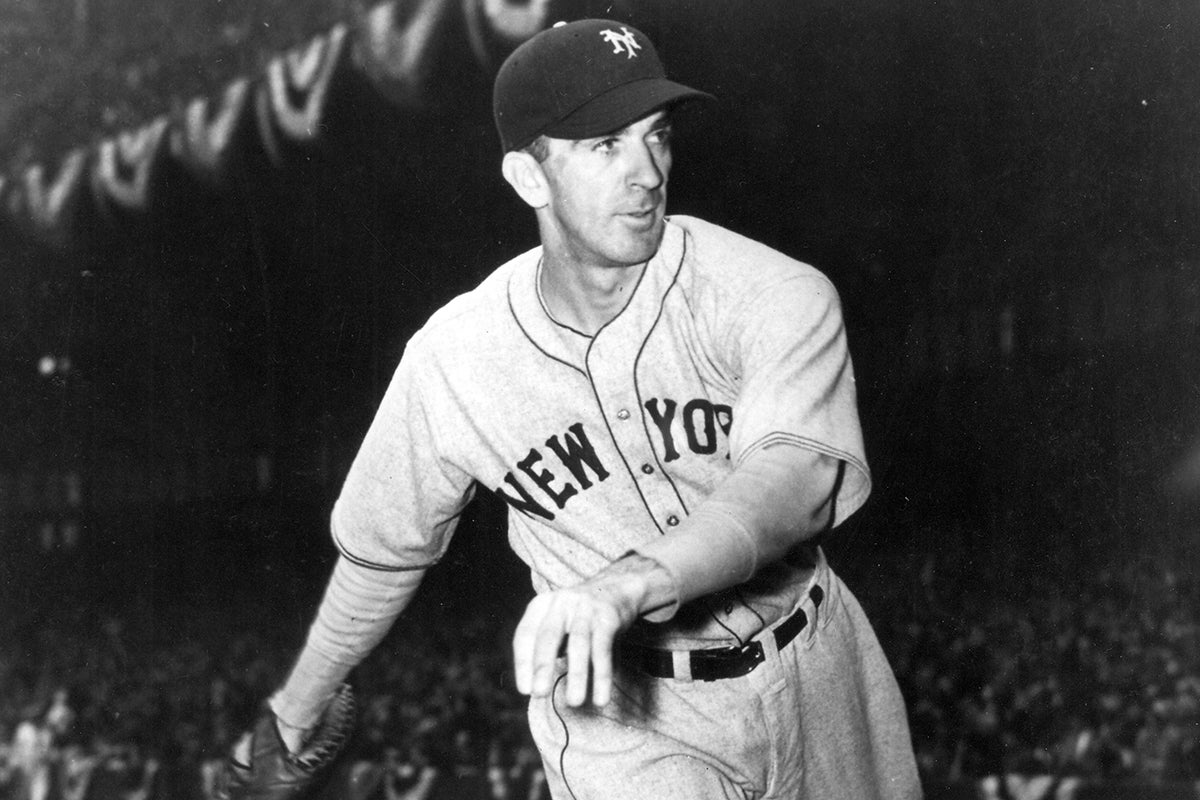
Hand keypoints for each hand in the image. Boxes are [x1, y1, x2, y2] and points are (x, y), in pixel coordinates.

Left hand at [511, 555, 675, 706]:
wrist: (617, 586)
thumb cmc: (579, 615)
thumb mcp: (558, 622)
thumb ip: (547, 649)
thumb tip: (534, 688)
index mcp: (542, 604)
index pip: (525, 634)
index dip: (522, 662)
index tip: (524, 690)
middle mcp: (561, 602)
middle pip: (548, 636)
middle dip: (542, 666)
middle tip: (538, 694)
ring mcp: (585, 608)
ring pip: (579, 644)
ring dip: (577, 674)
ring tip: (574, 702)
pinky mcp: (608, 617)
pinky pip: (603, 649)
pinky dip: (602, 675)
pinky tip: (600, 697)